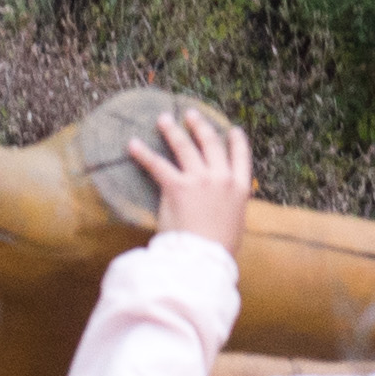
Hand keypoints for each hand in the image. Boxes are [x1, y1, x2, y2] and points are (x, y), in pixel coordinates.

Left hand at [137, 105, 256, 257]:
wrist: (204, 260)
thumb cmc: (219, 250)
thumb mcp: (234, 226)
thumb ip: (229, 209)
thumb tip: (222, 207)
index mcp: (239, 190)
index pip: (241, 157)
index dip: (237, 141)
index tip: (232, 130)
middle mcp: (221, 179)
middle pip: (211, 144)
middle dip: (200, 127)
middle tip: (191, 115)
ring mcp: (199, 180)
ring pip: (184, 147)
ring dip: (173, 131)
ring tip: (164, 119)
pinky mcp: (177, 187)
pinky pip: (157, 164)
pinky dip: (143, 153)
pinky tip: (133, 144)